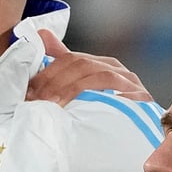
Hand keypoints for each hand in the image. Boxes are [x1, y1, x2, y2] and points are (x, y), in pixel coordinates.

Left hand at [26, 29, 151, 105]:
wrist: (136, 138)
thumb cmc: (104, 114)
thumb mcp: (81, 89)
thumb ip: (62, 64)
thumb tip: (41, 33)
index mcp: (102, 64)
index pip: (71, 58)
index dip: (47, 73)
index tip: (29, 92)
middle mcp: (118, 70)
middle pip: (83, 65)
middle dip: (55, 82)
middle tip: (36, 101)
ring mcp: (132, 84)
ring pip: (99, 76)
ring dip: (72, 90)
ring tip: (54, 107)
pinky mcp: (142, 101)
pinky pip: (124, 95)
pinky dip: (104, 98)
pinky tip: (87, 109)